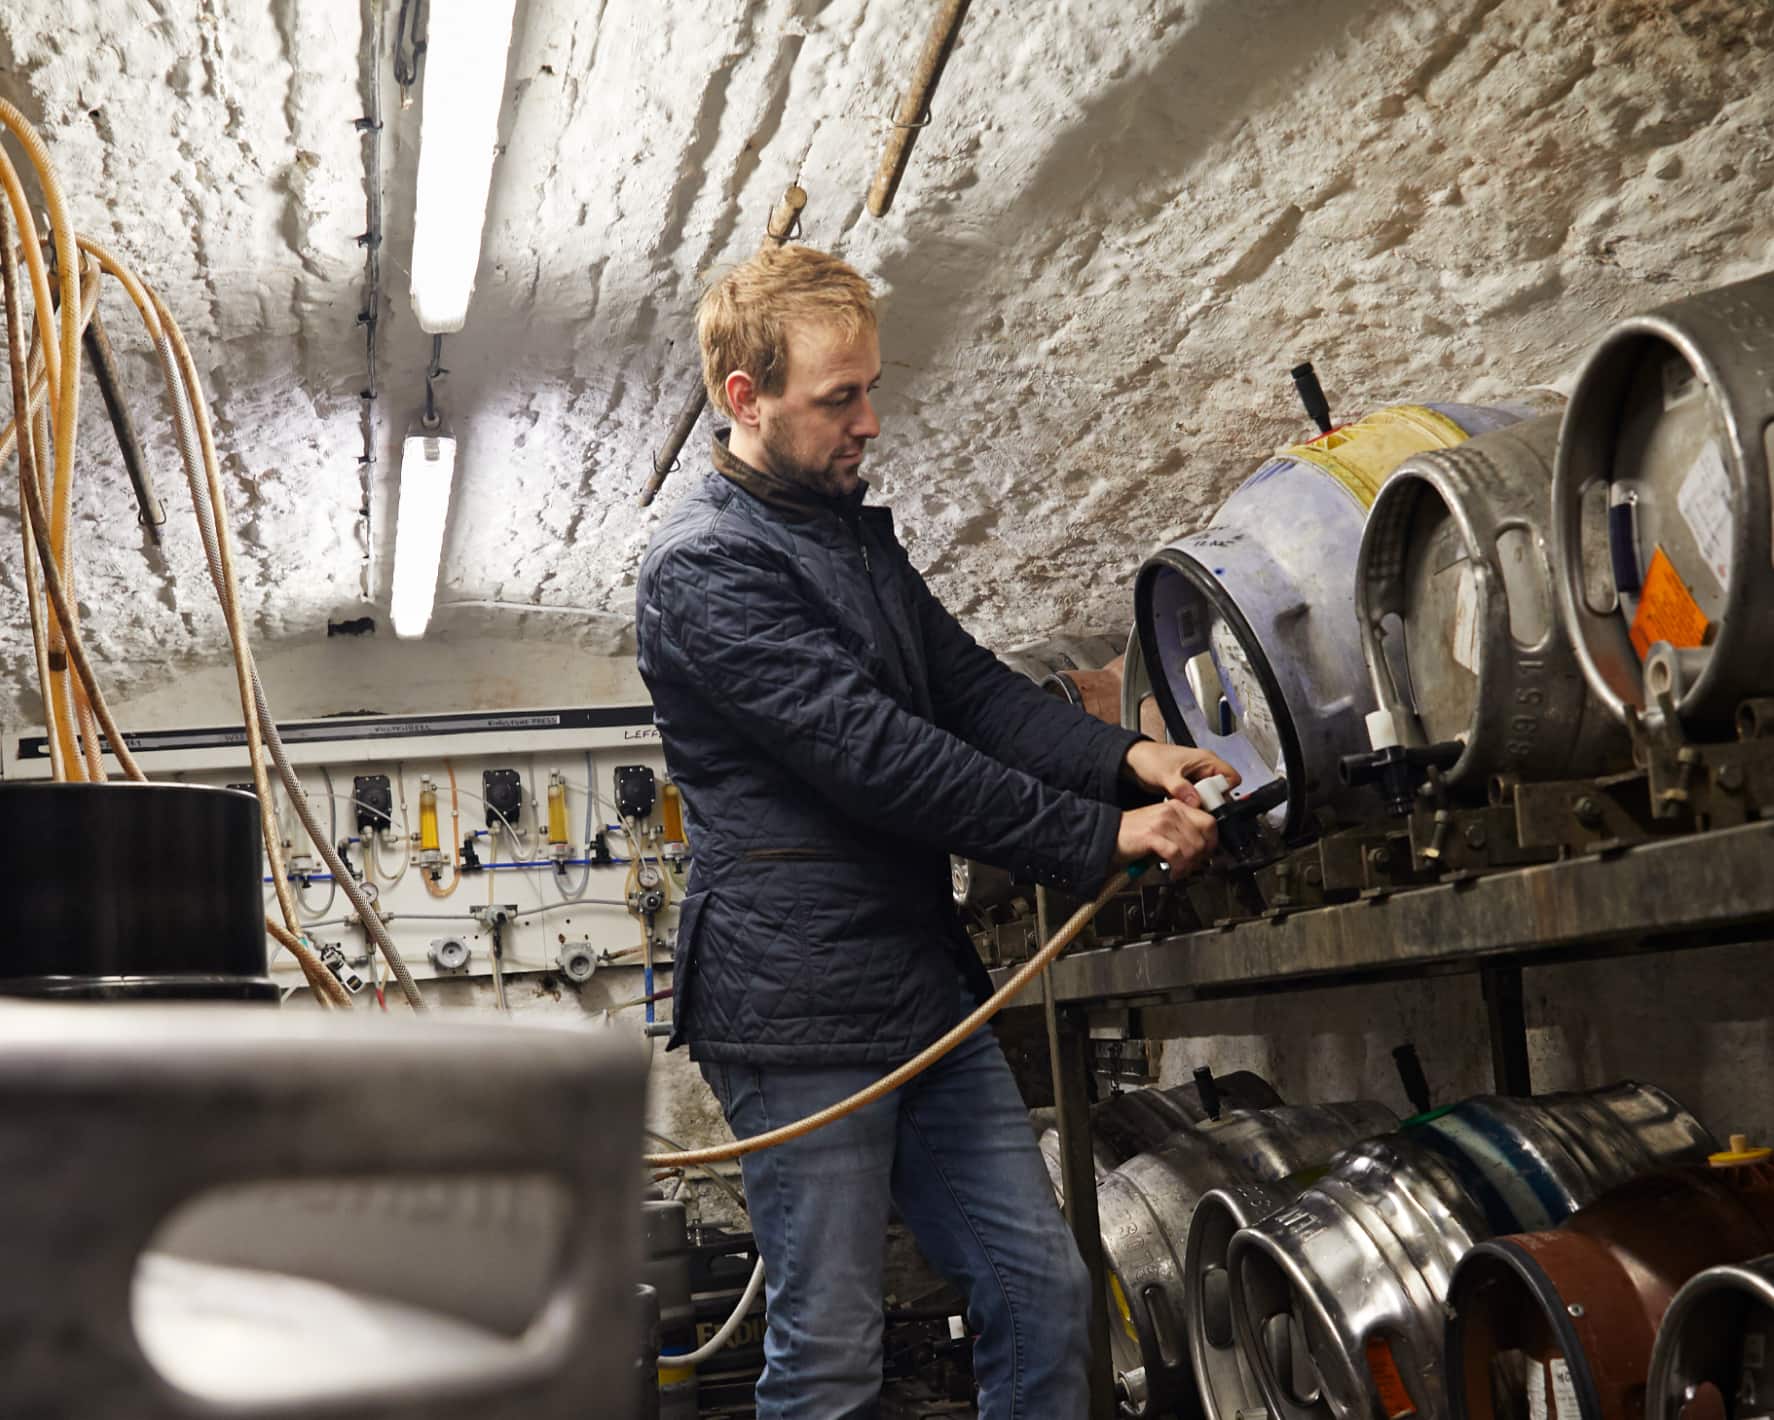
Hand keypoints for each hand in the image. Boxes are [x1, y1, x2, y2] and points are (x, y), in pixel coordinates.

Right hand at [1113, 799, 1218, 875]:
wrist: (1108, 834)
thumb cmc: (1134, 834)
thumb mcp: (1163, 826)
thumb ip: (1183, 831)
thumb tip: (1203, 848)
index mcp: (1177, 806)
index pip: (1209, 822)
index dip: (1212, 842)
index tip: (1206, 855)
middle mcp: (1171, 811)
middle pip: (1203, 837)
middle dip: (1201, 858)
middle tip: (1192, 866)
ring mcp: (1162, 822)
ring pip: (1192, 848)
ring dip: (1189, 865)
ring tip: (1181, 871)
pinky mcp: (1152, 835)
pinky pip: (1177, 855)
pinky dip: (1178, 868)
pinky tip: (1172, 872)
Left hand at [1122, 741, 1240, 807]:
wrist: (1135, 762)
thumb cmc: (1150, 758)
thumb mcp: (1166, 774)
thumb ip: (1181, 788)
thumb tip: (1195, 801)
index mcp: (1206, 760)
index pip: (1231, 777)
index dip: (1224, 790)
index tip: (1209, 799)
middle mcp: (1205, 769)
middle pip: (1222, 791)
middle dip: (1211, 801)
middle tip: (1195, 805)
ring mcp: (1198, 780)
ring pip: (1210, 799)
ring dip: (1200, 805)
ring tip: (1186, 806)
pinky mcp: (1190, 789)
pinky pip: (1199, 801)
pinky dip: (1192, 806)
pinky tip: (1181, 806)